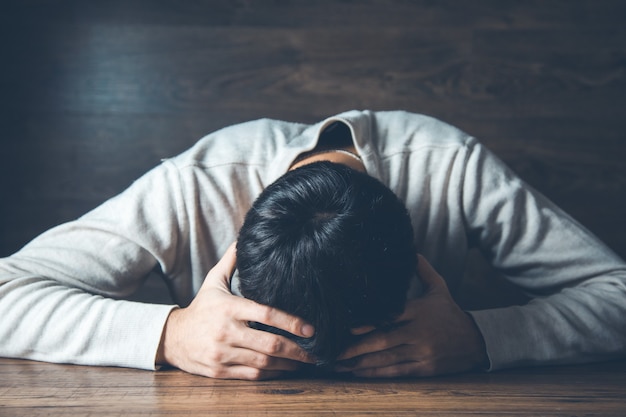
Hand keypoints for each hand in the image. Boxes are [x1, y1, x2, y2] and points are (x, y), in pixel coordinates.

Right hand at [156, 243, 315, 379]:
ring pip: (264, 363)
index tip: (310, 328)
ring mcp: (223, 353)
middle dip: (297, 349)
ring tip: (305, 362)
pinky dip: (272, 374)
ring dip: (288, 364)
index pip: (265, 314)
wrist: (172, 338)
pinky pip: (252, 375)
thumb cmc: (200, 308)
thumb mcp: (213, 282)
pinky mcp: (220, 371)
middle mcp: (227, 332)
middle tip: (315, 351)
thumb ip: (231, 261)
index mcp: (229, 308)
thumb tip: (242, 239)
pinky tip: (284, 369)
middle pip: (270, 343)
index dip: (291, 322)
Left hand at [335, 255, 487, 377]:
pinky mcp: (425, 368)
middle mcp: (419, 332)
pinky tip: (360, 373)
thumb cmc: (450, 312)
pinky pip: (397, 371)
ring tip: (340, 365)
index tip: (347, 328)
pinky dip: (378, 373)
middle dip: (356, 348)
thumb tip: (411, 250)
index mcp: (419, 311)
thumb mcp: (439, 288)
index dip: (368, 324)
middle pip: (383, 341)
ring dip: (361, 363)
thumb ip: (423, 270)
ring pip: (387, 359)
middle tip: (334, 353)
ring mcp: (422, 352)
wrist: (476, 341)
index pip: (390, 316)